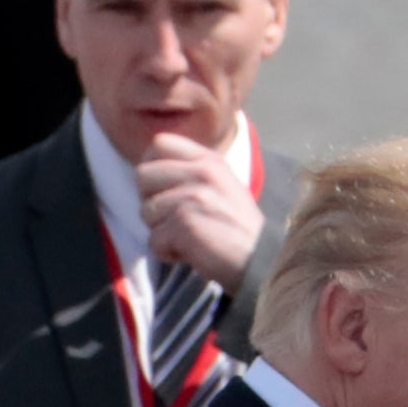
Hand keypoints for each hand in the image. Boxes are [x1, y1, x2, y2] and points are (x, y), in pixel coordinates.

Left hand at [136, 134, 264, 292]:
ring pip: (146, 212)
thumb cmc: (240, 231)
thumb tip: (150, 171)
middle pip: (143, 176)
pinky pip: (154, 240)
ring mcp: (192, 197)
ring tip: (190, 239)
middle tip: (175, 220)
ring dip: (162, 232)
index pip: (160, 143)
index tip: (163, 189)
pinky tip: (193, 254)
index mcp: (210, 160)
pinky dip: (168, 253)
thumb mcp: (224, 187)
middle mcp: (201, 172)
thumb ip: (193, 173)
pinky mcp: (184, 224)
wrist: (264, 263)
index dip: (152, 166)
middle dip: (152, 202)